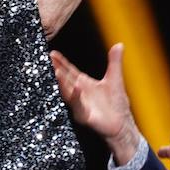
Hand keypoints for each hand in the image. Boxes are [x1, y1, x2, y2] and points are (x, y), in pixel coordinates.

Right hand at [50, 44, 139, 161]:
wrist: (122, 125)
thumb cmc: (117, 105)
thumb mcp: (115, 78)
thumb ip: (114, 62)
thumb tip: (119, 44)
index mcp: (84, 84)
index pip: (70, 70)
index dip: (61, 62)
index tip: (52, 53)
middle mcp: (79, 94)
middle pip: (65, 79)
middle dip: (56, 70)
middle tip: (48, 59)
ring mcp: (80, 105)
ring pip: (68, 92)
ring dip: (62, 82)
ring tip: (56, 71)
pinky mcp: (84, 116)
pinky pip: (79, 106)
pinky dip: (77, 97)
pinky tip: (76, 88)